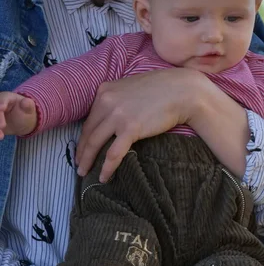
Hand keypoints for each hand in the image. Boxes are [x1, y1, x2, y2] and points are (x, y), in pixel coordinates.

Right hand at [0, 92, 36, 138]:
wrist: (22, 121)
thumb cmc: (25, 112)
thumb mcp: (29, 108)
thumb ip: (28, 105)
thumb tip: (27, 101)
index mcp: (6, 97)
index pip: (2, 100)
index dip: (1, 104)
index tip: (2, 108)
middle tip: (3, 126)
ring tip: (1, 136)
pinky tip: (1, 137)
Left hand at [75, 69, 203, 181]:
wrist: (182, 91)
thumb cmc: (162, 89)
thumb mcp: (131, 88)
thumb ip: (118, 99)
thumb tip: (111, 116)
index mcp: (105, 90)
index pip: (90, 118)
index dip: (84, 137)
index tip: (81, 149)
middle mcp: (106, 101)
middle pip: (88, 132)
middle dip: (81, 151)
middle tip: (78, 165)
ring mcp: (117, 115)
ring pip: (95, 143)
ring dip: (88, 160)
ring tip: (83, 172)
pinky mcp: (130, 128)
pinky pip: (113, 153)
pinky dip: (107, 167)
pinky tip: (104, 177)